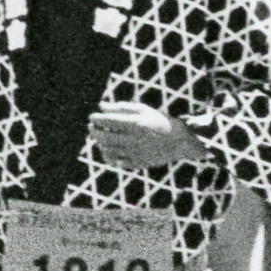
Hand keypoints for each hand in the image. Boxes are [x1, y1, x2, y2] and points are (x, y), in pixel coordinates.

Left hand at [89, 101, 207, 167]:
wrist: (178, 140)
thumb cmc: (157, 120)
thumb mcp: (142, 110)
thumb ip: (121, 108)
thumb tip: (101, 106)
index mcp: (136, 124)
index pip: (109, 122)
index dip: (97, 119)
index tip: (92, 117)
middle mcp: (135, 140)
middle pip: (106, 137)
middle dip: (95, 132)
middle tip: (92, 127)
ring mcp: (137, 153)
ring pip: (109, 151)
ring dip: (101, 143)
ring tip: (100, 138)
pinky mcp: (138, 163)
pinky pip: (118, 162)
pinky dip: (110, 156)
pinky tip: (109, 149)